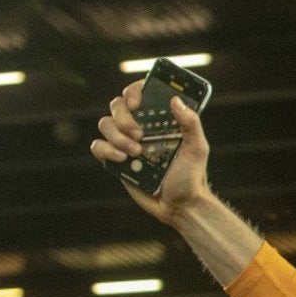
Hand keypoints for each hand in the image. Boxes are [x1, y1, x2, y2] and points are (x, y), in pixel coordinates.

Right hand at [90, 83, 212, 224]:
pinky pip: (98, 146)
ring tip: (136, 152)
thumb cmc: (192, 176)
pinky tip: (121, 159)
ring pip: (105, 124)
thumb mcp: (197, 149)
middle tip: (140, 135)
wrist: (180, 205)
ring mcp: (126, 142)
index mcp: (158, 120)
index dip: (133, 91)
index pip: (140, 93)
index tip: (136, 102)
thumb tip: (175, 100)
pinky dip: (105, 149)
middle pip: (117, 105)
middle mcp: (140, 126)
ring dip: (117, 136)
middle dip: (124, 118)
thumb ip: (191, 124)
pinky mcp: (116, 160)